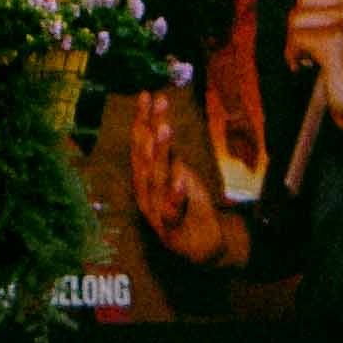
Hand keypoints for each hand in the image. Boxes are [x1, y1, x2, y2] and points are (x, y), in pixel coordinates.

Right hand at [126, 86, 238, 268]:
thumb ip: (168, 156)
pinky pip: (173, 210)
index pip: (140, 144)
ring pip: (156, 179)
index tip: (147, 94)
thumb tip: (158, 127)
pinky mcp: (172, 229)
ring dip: (159, 154)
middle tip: (156, 101)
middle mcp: (145, 193)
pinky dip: (176, 194)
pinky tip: (181, 178)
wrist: (202, 247)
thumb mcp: (179, 175)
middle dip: (149, 128)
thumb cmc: (189, 209)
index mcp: (145, 179)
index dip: (142, 120)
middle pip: (144, 157)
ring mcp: (156, 211)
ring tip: (164, 129)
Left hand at [281, 0, 342, 177]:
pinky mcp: (336, 39)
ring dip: (295, 42)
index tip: (315, 23)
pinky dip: (294, 55)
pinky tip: (305, 66)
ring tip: (310, 58)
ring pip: (296, 18)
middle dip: (299, 24)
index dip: (308, 1)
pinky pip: (296, 37)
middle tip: (310, 47)